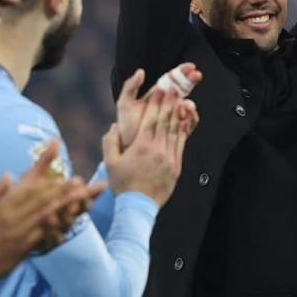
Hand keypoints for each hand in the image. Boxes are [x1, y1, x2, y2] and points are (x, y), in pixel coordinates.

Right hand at [0, 141, 103, 280]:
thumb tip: (9, 174)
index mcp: (5, 203)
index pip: (28, 183)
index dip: (44, 169)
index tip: (59, 161)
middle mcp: (13, 213)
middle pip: (41, 196)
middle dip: (61, 188)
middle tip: (79, 181)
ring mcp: (19, 229)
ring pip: (44, 213)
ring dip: (64, 203)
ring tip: (80, 195)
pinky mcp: (23, 245)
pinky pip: (42, 234)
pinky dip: (55, 227)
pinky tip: (68, 221)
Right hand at [103, 87, 199, 206]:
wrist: (138, 207)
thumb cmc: (122, 185)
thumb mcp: (110, 163)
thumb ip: (110, 142)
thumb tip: (113, 126)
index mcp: (141, 146)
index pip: (151, 119)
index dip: (156, 103)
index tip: (159, 90)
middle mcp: (158, 149)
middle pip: (166, 121)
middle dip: (170, 103)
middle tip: (174, 89)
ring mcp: (169, 158)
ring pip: (176, 131)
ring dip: (179, 114)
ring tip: (182, 101)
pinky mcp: (176, 166)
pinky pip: (181, 145)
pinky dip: (184, 132)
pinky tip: (185, 122)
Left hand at [117, 64, 201, 146]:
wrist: (130, 147)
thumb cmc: (127, 126)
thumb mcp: (125, 104)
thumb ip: (130, 87)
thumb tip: (140, 71)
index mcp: (157, 94)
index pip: (171, 80)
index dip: (181, 72)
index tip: (190, 67)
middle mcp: (168, 104)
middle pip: (183, 89)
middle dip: (191, 81)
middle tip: (196, 76)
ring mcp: (174, 116)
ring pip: (187, 106)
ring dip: (189, 102)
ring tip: (186, 103)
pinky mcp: (178, 130)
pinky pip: (189, 122)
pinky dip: (191, 117)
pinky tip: (188, 115)